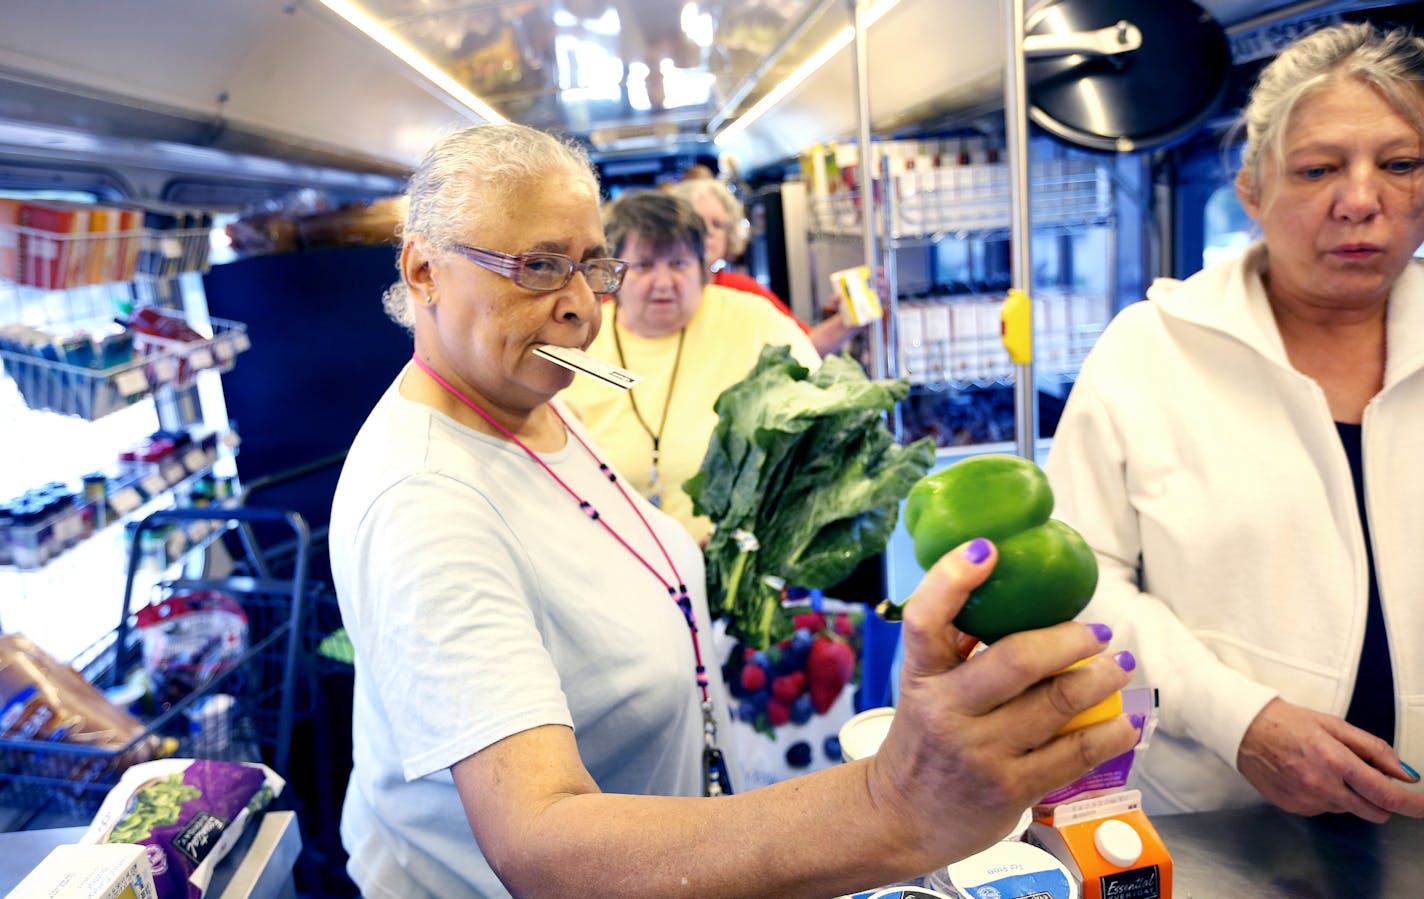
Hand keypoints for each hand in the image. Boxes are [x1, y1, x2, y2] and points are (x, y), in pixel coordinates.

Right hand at [867, 538, 1139, 862]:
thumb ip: (956, 647)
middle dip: (1069, 640)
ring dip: (1100, 679)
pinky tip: (1125, 721)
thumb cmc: (921, 741)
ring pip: (1056, 704)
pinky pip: (1074, 753)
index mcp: (921, 676)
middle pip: (1016, 660)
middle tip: (1098, 631)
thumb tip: (1007, 593)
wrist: (900, 818)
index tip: (987, 549)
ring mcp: (981, 752)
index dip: (952, 580)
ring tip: (1120, 665)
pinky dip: (1109, 733)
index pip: (924, 620)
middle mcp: (948, 711)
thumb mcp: (923, 689)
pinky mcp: (1012, 789)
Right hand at [1237, 697, 1423, 821]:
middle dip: (1380, 800)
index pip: (1385, 793)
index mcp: (1335, 761)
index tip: (1423, 806)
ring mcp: (1306, 800)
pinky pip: (1324, 808)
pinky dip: (1325, 796)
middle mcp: (1321, 786)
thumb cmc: (1287, 722)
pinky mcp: (1293, 808)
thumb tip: (1404, 773)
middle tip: (1369, 779)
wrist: (1243, 730)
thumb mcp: (1335, 725)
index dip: (1410, 803)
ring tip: (1324, 767)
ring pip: (1348, 809)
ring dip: (1348, 794)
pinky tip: (1307, 775)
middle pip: (1373, 812)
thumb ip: (1374, 749)